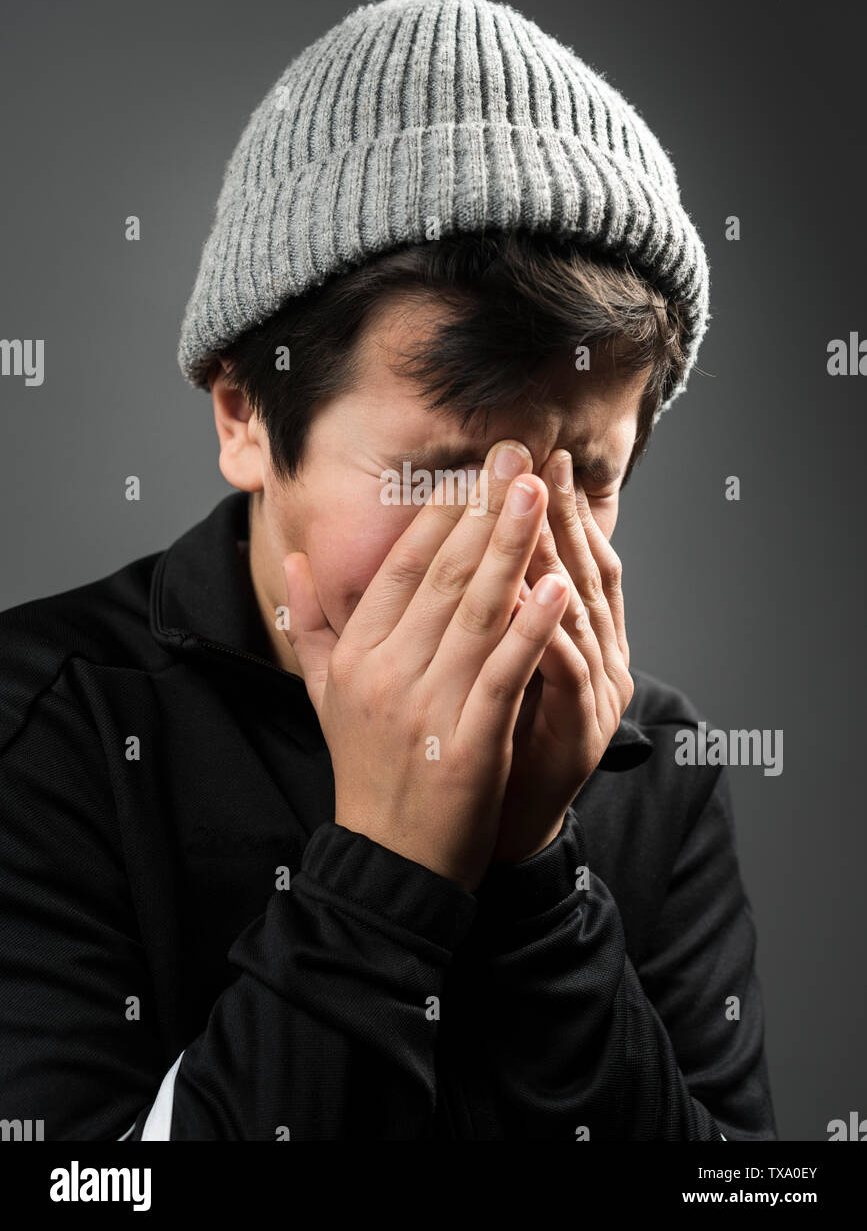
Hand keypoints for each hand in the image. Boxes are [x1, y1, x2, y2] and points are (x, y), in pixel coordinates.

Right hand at [281, 441, 569, 892]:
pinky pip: (507, 671)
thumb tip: (298, 563)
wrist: (389, 861)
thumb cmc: (365, 771)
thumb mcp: (326, 695)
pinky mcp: (472, 741)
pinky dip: (534, 626)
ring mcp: (429, 705)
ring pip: (478, 611)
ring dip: (512, 547)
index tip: (474, 467)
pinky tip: (561, 585)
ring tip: (538, 493)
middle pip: (444, 574)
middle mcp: (388, 671)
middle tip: (516, 453)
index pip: (403, 567)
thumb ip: (312, 625)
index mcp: (359, 654)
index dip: (441, 511)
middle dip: (484, 508)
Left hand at [490, 448, 633, 865]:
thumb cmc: (480, 748)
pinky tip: (531, 596)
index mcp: (571, 639)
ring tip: (529, 507)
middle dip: (553, 513)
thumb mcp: (481, 671)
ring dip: (553, 557)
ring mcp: (595, 692)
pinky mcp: (582, 729)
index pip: (563, 558)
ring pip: (577, 611)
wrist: (493, 833)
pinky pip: (566, 671)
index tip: (521, 457)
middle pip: (579, 571)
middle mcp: (595, 657)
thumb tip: (442, 555)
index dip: (545, 508)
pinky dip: (548, 632)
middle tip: (534, 459)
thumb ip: (474, 615)